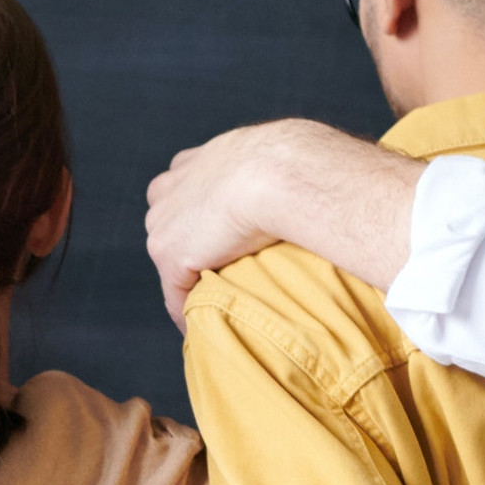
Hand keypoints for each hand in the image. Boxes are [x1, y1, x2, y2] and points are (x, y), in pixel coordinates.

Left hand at [142, 118, 386, 314]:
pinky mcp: (170, 253)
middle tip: (218, 276)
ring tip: (215, 305)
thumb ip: (283, 168)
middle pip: (170, 225)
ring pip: (172, 262)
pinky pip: (174, 294)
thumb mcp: (287, 155)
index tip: (218, 239)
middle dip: (189, 248)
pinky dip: (188, 312)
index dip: (201, 217)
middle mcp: (171, 187)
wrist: (283, 173)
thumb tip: (319, 172)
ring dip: (190, 282)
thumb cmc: (299, 162)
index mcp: (197, 161)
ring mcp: (165, 221)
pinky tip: (206, 328)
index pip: (186, 192)